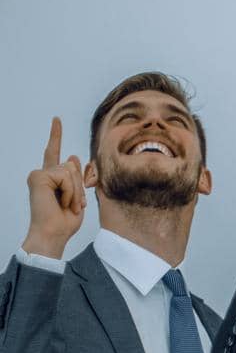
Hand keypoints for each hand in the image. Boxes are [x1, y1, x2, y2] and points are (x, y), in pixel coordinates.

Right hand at [20, 117, 85, 258]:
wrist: (54, 233)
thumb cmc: (65, 221)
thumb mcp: (78, 196)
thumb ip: (77, 176)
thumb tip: (73, 156)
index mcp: (52, 178)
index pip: (54, 153)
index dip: (56, 135)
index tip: (56, 119)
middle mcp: (43, 174)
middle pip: (72, 165)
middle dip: (79, 187)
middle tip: (72, 206)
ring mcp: (39, 174)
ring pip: (71, 170)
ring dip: (75, 191)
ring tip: (67, 205)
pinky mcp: (38, 176)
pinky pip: (65, 176)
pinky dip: (69, 191)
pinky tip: (61, 202)